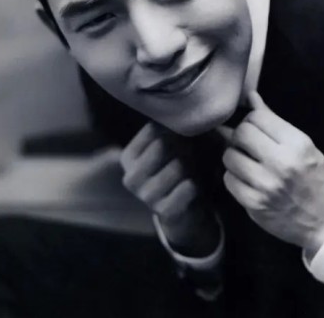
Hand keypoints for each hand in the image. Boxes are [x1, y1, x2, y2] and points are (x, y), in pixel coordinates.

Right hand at [120, 122, 218, 256]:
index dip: (172, 128)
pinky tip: (193, 184)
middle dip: (181, 144)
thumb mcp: (166, 146)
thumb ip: (166, 130)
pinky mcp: (163, 211)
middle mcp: (131, 177)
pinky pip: (188, 188)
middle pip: (161, 145)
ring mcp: (146, 196)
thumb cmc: (174, 167)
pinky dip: (195, 184)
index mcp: (128, 157)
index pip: (152, 130)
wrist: (180, 209)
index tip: (181, 134)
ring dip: (190, 164)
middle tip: (190, 148)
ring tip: (192, 166)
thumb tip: (178, 111)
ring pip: (177, 166)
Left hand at [222, 91, 323, 256]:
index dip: (252, 119)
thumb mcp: (303, 145)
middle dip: (241, 136)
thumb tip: (250, 97)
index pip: (257, 117)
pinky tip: (247, 180)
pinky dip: (234, 177)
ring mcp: (265, 185)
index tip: (257, 128)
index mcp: (297, 144)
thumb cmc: (315, 177)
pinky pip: (228, 179)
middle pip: (240, 133)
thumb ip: (274, 121)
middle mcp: (281, 163)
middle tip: (249, 145)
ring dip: (235, 157)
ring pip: (229, 156)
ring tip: (248, 162)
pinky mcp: (253, 204)